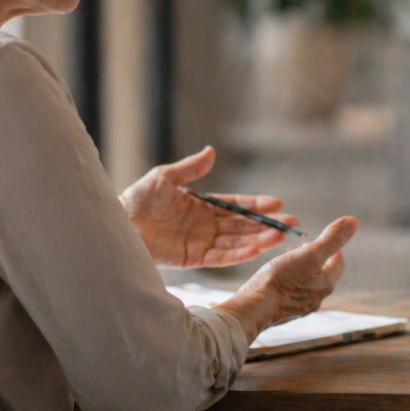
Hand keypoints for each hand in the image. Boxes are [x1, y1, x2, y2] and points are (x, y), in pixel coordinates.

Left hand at [120, 146, 298, 268]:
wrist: (118, 225)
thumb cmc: (136, 199)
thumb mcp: (165, 177)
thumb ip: (190, 168)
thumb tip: (212, 151)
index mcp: (200, 206)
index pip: (234, 206)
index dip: (255, 205)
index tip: (277, 204)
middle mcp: (204, 225)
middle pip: (241, 226)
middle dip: (266, 224)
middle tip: (291, 223)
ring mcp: (200, 243)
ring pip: (236, 242)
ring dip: (258, 240)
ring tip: (280, 236)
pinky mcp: (192, 259)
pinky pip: (220, 257)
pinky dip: (238, 254)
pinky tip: (256, 249)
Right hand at [217, 216, 358, 344]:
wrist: (256, 308)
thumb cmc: (281, 279)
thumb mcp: (309, 253)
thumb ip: (331, 239)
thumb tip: (353, 222)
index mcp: (325, 284)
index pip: (338, 264)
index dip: (335, 250)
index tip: (327, 240)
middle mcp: (316, 299)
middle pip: (324, 277)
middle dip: (319, 261)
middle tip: (307, 249)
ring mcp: (299, 308)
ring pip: (309, 288)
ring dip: (305, 274)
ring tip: (293, 263)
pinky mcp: (283, 313)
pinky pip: (293, 298)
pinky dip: (291, 286)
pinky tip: (280, 282)